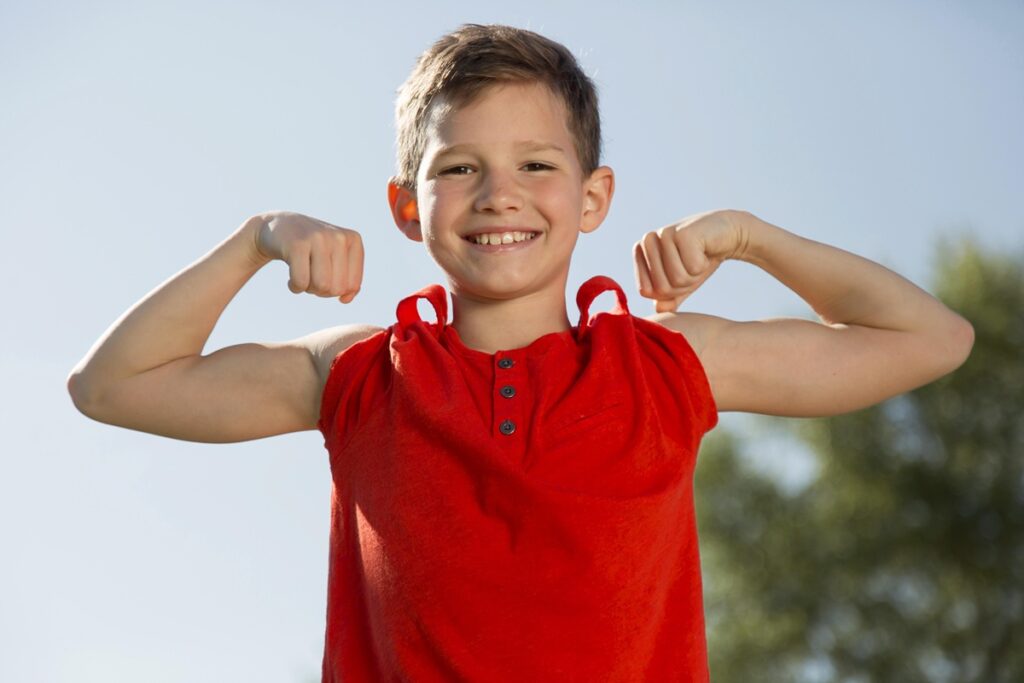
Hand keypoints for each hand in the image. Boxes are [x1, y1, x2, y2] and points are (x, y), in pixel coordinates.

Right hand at [252, 211, 363, 302]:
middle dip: (323, 291)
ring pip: (322, 286)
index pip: (352, 285)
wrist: (279, 227)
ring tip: (303, 276)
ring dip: (309, 289)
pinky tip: (290, 278)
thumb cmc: (312, 250)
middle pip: (337, 288)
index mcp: (353, 240)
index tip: (326, 277)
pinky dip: (295, 287)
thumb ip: (349, 283)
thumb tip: (345, 300)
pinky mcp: (297, 244)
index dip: (336, 290)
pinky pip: (302, 282)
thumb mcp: (336, 261)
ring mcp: (318, 238)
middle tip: (312, 277)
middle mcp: (339, 237)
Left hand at [633, 209, 750, 312]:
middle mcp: (647, 240)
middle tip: (692, 264)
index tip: (680, 273)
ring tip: (698, 256)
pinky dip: (703, 264)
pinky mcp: (683, 233)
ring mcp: (664, 234)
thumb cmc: (700, 258)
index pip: (645, 291)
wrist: (727, 234)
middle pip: (661, 288)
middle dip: (682, 284)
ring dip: (694, 275)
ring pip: (677, 279)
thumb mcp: (681, 283)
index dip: (667, 291)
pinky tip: (705, 249)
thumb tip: (658, 310)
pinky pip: (692, 267)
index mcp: (639, 250)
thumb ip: (667, 298)